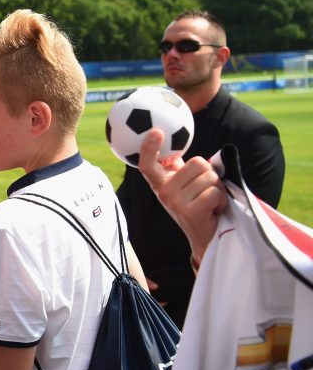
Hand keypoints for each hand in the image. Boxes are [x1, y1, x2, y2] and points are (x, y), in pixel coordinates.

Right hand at [137, 129, 227, 265]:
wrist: (205, 238)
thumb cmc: (197, 206)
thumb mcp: (183, 185)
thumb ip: (178, 166)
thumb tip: (176, 141)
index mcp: (160, 183)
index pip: (148, 163)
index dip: (149, 147)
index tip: (155, 131)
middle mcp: (163, 192)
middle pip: (198, 163)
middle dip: (210, 175)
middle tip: (205, 190)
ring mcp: (174, 202)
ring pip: (210, 177)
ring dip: (218, 188)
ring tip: (210, 201)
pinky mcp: (189, 212)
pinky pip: (215, 192)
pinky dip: (221, 199)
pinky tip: (214, 209)